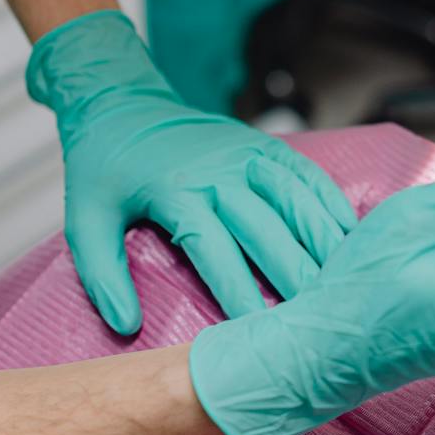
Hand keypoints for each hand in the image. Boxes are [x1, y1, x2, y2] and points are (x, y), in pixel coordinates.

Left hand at [27, 10, 356, 333]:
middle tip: (319, 317)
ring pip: (296, 199)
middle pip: (265, 228)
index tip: (257, 331)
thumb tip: (128, 326)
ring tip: (346, 283)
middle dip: (294, 274)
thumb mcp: (84, 220)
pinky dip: (331, 206)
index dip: (238, 290)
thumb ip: (102, 274)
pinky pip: (307, 176)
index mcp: (176, 189)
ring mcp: (248, 155)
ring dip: (322, 241)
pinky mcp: (267, 146)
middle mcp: (219, 171)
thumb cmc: (104, 170)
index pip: (213, 246)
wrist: (121, 103)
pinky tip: (350, 240)